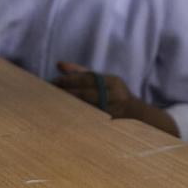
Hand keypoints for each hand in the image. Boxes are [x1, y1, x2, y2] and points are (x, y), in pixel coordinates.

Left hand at [52, 62, 179, 136]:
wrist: (135, 115)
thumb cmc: (113, 94)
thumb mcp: (102, 80)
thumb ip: (81, 72)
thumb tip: (59, 64)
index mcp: (113, 81)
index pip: (89, 78)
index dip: (71, 79)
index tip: (55, 81)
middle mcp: (115, 94)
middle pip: (88, 92)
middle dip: (69, 91)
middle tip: (51, 91)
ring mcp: (113, 110)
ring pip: (89, 106)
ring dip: (71, 104)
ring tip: (55, 103)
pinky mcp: (109, 123)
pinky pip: (91, 119)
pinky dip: (78, 116)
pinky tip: (66, 115)